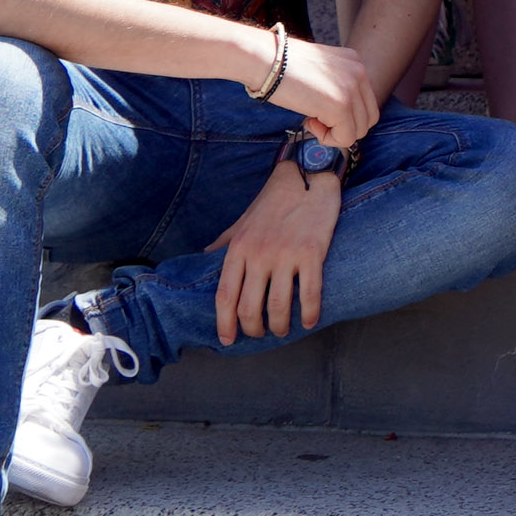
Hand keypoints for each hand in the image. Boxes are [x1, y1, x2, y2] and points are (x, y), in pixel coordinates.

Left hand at [206, 160, 335, 343]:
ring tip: (282, 330)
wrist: (308, 175)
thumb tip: (203, 258)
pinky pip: (310, 294)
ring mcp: (286, 254)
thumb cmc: (274, 201)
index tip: (227, 340)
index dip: (224, 323)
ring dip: (280, 327)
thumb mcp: (242, 221)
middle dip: (253, 329)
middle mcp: (259, 254)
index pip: (224, 295)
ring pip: (279, 306)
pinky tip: (309, 321)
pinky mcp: (312, 253)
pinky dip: (309, 314)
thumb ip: (224, 243)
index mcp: (239, 247)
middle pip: (249, 308)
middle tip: (259, 333)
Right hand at [268, 35, 383, 150]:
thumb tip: (339, 114)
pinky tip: (308, 122)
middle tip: (316, 119)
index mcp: (355, 62)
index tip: (320, 111)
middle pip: (368, 118)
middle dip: (344, 126)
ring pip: (359, 130)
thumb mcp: (318, 69)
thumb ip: (334, 85)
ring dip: (334, 133)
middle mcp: (359, 72)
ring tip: (310, 119)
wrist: (264, 59)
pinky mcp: (341, 105)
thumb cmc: (281, 65)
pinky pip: (346, 138)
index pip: (366, 101)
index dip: (345, 115)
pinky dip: (327, 139)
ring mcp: (352, 88)